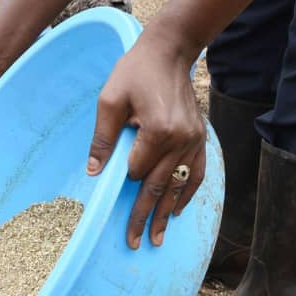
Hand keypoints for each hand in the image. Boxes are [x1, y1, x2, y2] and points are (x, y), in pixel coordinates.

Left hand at [87, 33, 206, 248]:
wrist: (169, 52)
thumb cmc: (135, 72)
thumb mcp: (110, 100)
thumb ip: (103, 137)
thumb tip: (95, 172)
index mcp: (158, 130)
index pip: (139, 170)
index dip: (126, 178)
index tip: (114, 191)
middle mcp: (181, 140)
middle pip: (159, 186)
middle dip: (145, 216)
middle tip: (134, 242)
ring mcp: (195, 141)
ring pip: (179, 186)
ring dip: (166, 214)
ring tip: (157, 237)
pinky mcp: (201, 138)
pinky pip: (197, 174)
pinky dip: (187, 194)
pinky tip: (176, 210)